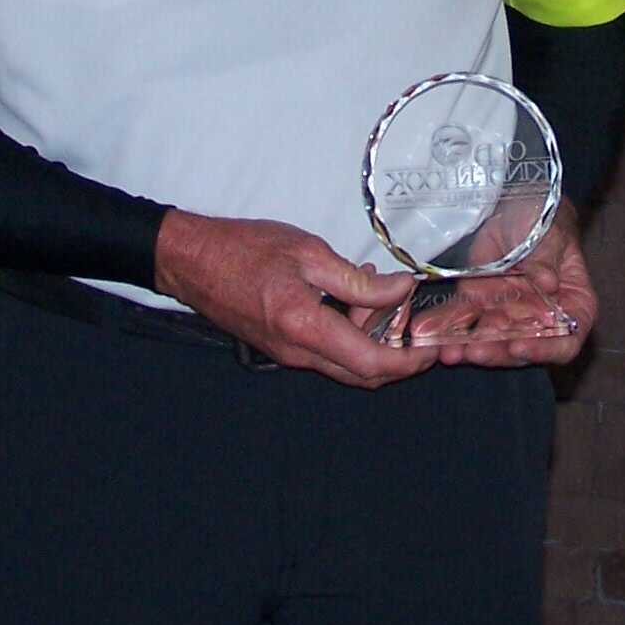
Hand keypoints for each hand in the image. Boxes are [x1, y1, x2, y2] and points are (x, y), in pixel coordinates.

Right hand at [152, 210, 436, 387]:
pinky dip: (351, 334)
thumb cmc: (245, 249)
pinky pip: (327, 352)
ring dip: (374, 341)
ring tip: (383, 295)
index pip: (370, 363)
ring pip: (346, 364)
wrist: (192, 262)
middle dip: (399, 357)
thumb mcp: (308, 253)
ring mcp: (288, 354)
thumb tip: (400, 291)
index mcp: (306, 328)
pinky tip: (355, 297)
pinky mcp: (282, 347)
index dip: (408, 361)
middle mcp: (298, 353)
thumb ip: (357, 280)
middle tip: (419, 324)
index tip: (432, 347)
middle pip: (362, 374)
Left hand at [421, 201, 596, 368]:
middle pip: (523, 344)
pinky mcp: (480, 302)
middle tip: (476, 351)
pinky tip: (429, 331)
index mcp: (572, 305)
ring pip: (491, 337)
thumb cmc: (546, 220)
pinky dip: (447, 325)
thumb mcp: (551, 234)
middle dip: (497, 350)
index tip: (519, 347)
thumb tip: (549, 283)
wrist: (518, 206)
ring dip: (470, 345)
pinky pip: (464, 317)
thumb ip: (548, 259)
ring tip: (450, 351)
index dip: (544, 349)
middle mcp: (541, 318)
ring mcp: (509, 313)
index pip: (566, 340)